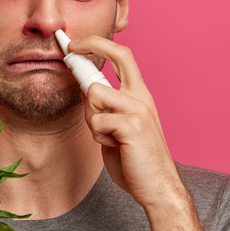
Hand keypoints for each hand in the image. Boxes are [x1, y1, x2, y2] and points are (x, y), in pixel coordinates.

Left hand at [69, 35, 186, 208]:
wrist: (158, 187)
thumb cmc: (136, 160)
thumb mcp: (118, 128)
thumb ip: (106, 108)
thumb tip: (84, 90)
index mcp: (140, 95)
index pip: (123, 57)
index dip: (98, 45)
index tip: (76, 43)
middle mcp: (142, 97)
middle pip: (119, 55)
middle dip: (92, 45)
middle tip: (71, 49)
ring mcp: (139, 109)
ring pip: (95, 94)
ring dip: (91, 118)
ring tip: (106, 137)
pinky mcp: (132, 125)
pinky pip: (97, 120)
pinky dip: (98, 135)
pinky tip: (114, 147)